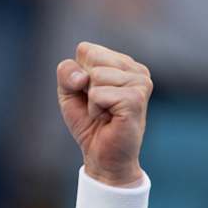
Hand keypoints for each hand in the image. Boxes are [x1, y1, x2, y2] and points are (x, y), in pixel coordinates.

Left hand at [57, 42, 152, 185]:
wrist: (103, 157)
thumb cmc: (89, 125)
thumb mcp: (69, 94)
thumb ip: (67, 74)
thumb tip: (84, 76)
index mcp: (123, 63)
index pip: (86, 49)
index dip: (77, 75)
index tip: (88, 95)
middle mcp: (136, 69)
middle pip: (91, 58)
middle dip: (83, 86)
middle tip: (97, 106)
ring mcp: (140, 82)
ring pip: (95, 76)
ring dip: (91, 101)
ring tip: (104, 113)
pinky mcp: (136, 98)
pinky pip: (98, 94)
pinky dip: (95, 109)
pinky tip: (108, 119)